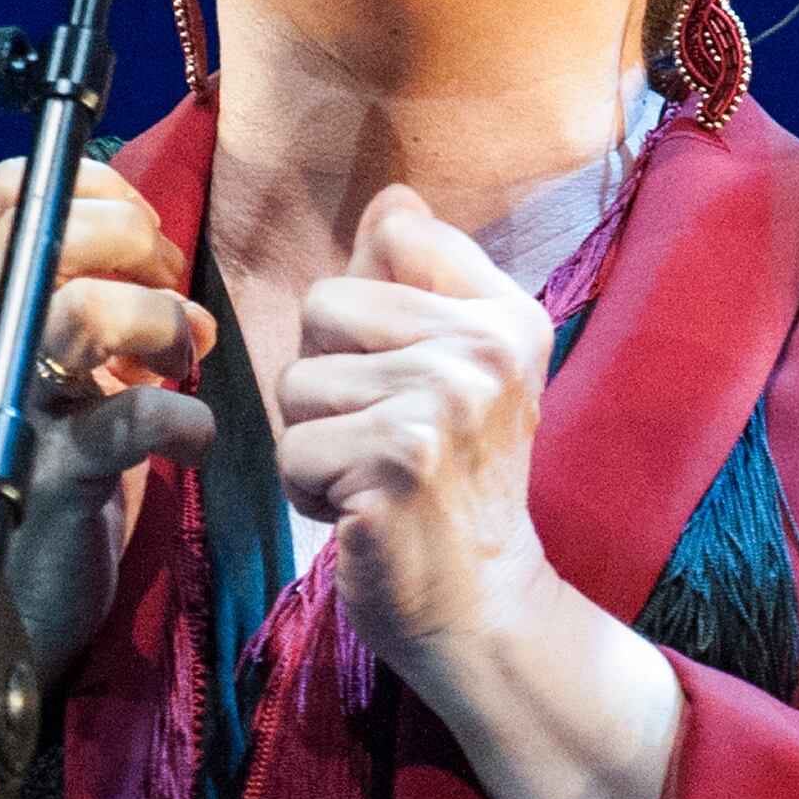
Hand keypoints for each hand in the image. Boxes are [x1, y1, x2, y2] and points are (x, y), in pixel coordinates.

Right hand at [0, 156, 218, 678]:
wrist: (16, 597)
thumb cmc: (59, 467)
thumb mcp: (66, 364)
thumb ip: (93, 297)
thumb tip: (160, 251)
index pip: (18, 189)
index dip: (96, 188)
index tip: (146, 238)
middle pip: (52, 234)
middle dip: (136, 241)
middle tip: (171, 291)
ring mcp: (16, 411)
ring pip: (79, 310)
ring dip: (158, 319)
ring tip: (183, 357)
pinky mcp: (52, 479)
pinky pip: (125, 422)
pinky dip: (182, 420)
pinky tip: (192, 439)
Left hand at [274, 183, 563, 687]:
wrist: (483, 605)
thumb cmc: (454, 482)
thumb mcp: (459, 368)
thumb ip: (420, 278)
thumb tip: (391, 194)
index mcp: (507, 315)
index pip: (395, 235)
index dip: (366, 310)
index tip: (409, 374)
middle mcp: (485, 351)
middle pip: (323, 307)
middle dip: (327, 378)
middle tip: (387, 438)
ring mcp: (442, 408)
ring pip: (295, 382)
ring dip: (315, 441)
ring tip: (374, 477)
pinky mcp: (394, 467)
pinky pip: (291, 449)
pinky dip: (308, 491)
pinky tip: (362, 513)